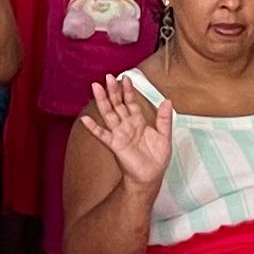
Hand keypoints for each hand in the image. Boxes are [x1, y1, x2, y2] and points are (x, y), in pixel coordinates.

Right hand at [82, 73, 172, 191]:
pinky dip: (93, 128)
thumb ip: (164, 118)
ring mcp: (119, 134)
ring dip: (102, 101)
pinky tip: (86, 119)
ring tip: (95, 88)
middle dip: (113, 90)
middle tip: (107, 77)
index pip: (130, 102)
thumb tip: (168, 101)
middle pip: (117, 104)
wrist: (150, 176)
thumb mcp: (164, 136)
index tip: (125, 78)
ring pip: (108, 114)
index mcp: (138, 121)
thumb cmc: (156, 158)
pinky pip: (102, 135)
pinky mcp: (115, 144)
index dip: (128, 90)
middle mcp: (126, 125)